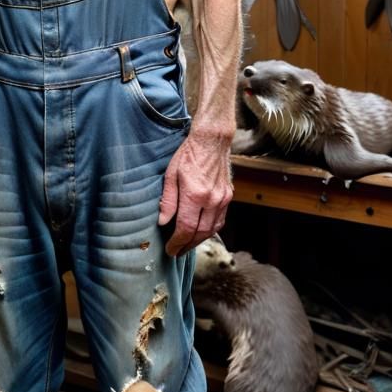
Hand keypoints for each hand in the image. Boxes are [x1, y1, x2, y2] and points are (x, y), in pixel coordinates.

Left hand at [158, 131, 232, 256]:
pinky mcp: (228, 196)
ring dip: (199, 241)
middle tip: (176, 252)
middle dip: (187, 246)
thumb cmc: (188, 154)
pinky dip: (210, 230)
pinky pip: (220, 220)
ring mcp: (222, 199)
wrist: (212, 140)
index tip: (170, 249)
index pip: (186, 228)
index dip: (177, 242)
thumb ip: (167, 200)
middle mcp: (212, 200)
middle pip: (200, 233)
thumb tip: (163, 222)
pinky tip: (201, 232)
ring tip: (187, 245)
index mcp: (195, 194)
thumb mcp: (171, 174)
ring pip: (212, 230)